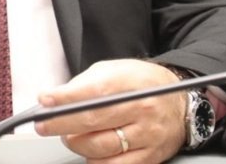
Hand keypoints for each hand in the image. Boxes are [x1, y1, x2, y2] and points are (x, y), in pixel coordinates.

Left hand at [35, 59, 186, 163]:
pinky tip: (89, 151)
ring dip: (77, 143)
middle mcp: (143, 109)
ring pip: (101, 147)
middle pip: (94, 121)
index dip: (66, 97)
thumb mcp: (117, 70)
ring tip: (70, 135)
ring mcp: (148, 135)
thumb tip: (57, 98)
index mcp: (133, 83)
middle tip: (44, 124)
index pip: (94, 90)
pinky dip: (95, 161)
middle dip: (62, 124)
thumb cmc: (143, 85)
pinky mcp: (150, 157)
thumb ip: (87, 83)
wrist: (181, 104)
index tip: (45, 100)